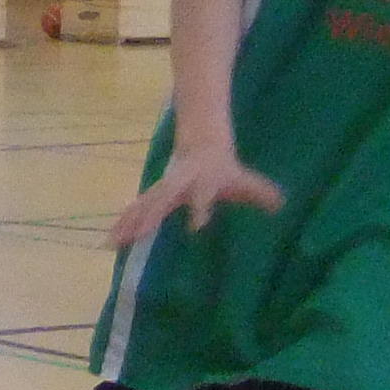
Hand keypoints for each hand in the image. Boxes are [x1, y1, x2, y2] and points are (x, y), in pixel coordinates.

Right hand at [108, 141, 282, 247]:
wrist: (201, 144)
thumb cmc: (225, 169)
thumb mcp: (245, 179)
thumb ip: (261, 193)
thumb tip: (281, 204)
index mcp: (202, 182)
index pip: (200, 195)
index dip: (199, 208)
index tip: (196, 226)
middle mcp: (178, 186)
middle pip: (160, 201)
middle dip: (148, 218)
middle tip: (136, 236)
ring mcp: (162, 190)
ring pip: (141, 208)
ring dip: (126, 225)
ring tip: (111, 244)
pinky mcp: (153, 197)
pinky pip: (135, 212)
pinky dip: (121, 226)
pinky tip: (109, 242)